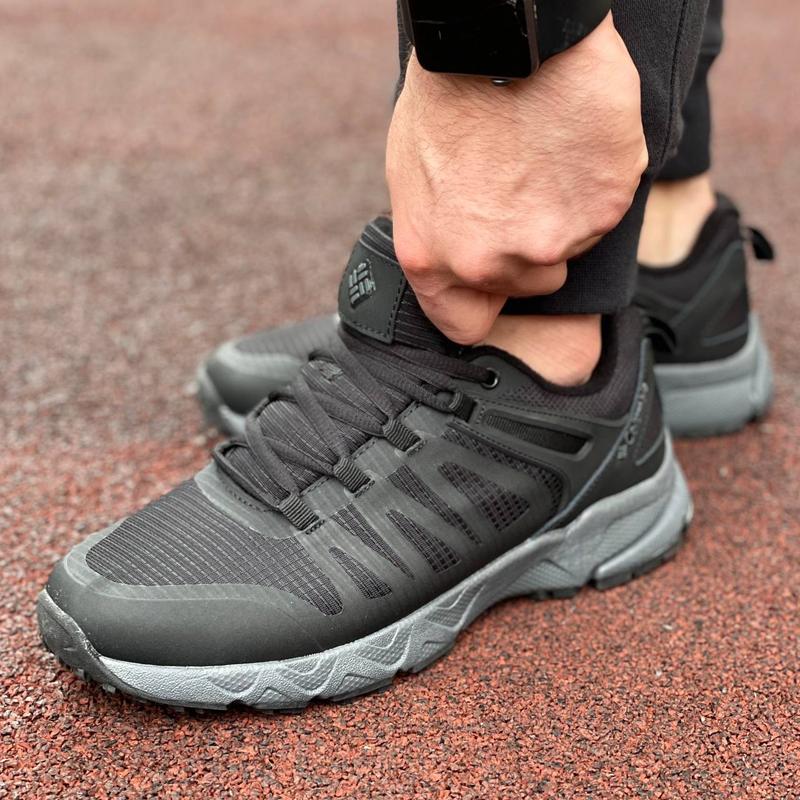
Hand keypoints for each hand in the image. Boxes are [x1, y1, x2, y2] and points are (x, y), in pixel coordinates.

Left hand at [386, 14, 647, 343]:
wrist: (504, 36)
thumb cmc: (449, 95)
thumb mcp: (414, 178)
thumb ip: (440, 237)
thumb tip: (460, 263)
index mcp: (434, 260)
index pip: (465, 325)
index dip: (484, 303)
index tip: (496, 284)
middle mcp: (489, 263)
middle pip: (530, 283)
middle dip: (531, 244)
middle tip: (524, 187)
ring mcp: (550, 241)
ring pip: (572, 246)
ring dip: (567, 211)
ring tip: (546, 155)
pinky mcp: (602, 209)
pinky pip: (607, 207)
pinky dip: (598, 180)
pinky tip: (574, 143)